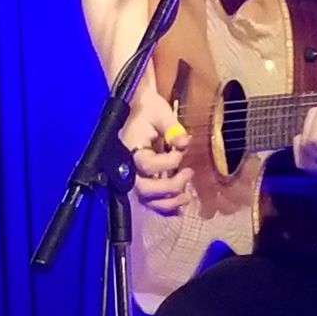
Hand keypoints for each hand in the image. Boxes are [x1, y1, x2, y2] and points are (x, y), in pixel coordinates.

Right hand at [120, 92, 192, 214]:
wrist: (136, 108)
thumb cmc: (147, 109)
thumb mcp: (160, 113)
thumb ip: (172, 128)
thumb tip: (184, 143)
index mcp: (128, 148)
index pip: (146, 165)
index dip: (168, 163)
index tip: (180, 150)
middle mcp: (127, 166)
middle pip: (144, 190)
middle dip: (170, 187)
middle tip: (189, 173)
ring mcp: (133, 176)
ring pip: (147, 200)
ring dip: (170, 202)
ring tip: (188, 195)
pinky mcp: (141, 181)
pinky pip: (150, 201)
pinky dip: (166, 207)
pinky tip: (182, 204)